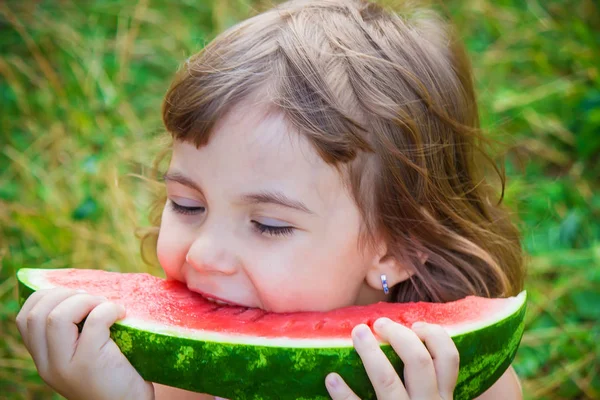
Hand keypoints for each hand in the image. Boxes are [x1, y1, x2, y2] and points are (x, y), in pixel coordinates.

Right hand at [16, 288, 154, 399]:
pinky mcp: (90, 365)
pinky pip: (94, 321)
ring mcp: (66, 367)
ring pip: (57, 317)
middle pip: (37, 313)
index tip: (74, 295)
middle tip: (94, 300)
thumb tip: (81, 290)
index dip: (46, 296)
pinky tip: (121, 314)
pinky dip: (109, 309)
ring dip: (85, 300)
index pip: (25, 318)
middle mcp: (48, 365)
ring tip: (106, 306)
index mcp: (44, 359)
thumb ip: (73, 334)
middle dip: (66, 294)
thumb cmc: (115, 376)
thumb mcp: (83, 356)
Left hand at [326, 318, 458, 399]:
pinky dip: (344, 395)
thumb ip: (429, 385)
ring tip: (357, 334)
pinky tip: (332, 379)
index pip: (449, 357)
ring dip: (369, 353)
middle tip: (380, 324)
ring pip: (387, 381)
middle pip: (418, 360)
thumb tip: (411, 340)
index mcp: (443, 399)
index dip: (433, 334)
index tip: (415, 324)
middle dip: (397, 335)